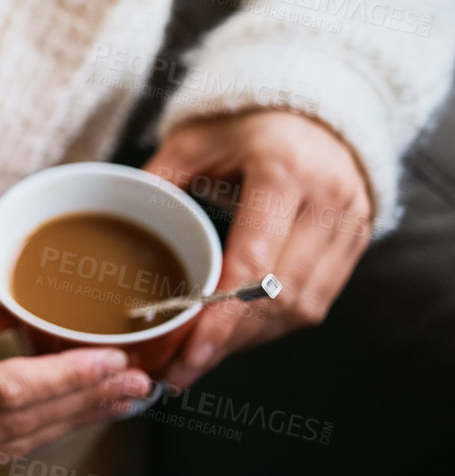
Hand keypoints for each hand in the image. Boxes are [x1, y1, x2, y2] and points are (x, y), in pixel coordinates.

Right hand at [0, 257, 153, 475]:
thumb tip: (1, 253)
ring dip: (64, 423)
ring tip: (112, 396)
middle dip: (79, 400)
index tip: (108, 358)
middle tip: (132, 377)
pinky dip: (22, 440)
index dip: (61, 377)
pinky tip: (58, 417)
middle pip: (13, 427)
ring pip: (6, 453)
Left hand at [143, 109, 373, 390]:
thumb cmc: (245, 120)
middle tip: (180, 367)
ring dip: (249, 339)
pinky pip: (317, 302)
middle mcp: (325, 201)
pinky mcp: (356, 244)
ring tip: (200, 357)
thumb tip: (118, 219)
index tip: (186, 350)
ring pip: (302, 308)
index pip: (253, 261)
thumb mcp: (194, 138)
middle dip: (227, 340)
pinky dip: (272, 325)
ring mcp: (349, 225)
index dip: (219, 314)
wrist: (313, 108)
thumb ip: (158, 179)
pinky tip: (235, 334)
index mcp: (281, 170)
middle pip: (278, 296)